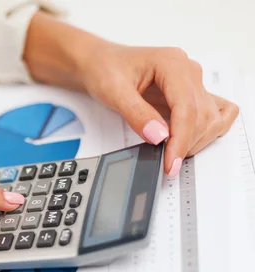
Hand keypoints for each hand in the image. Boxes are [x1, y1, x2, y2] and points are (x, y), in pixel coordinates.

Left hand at [24, 12, 238, 176]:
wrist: (101, 63)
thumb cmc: (106, 69)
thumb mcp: (113, 91)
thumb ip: (136, 114)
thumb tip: (159, 136)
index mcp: (172, 64)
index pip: (187, 108)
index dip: (181, 139)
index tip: (171, 162)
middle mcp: (188, 71)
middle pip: (202, 115)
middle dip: (186, 144)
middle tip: (167, 162)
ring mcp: (192, 83)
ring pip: (212, 117)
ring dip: (197, 140)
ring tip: (171, 153)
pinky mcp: (191, 94)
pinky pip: (217, 112)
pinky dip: (209, 130)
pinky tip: (190, 140)